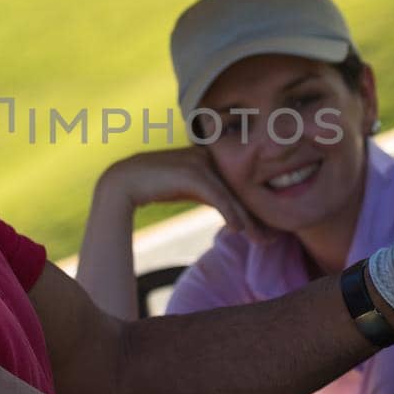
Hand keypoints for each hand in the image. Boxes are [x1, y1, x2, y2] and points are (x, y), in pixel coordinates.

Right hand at [97, 147, 261, 238]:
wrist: (122, 182)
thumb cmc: (153, 185)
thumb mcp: (187, 187)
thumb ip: (208, 192)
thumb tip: (230, 212)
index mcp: (209, 154)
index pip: (237, 183)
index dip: (251, 206)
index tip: (265, 228)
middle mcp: (208, 154)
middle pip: (239, 189)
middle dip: (256, 215)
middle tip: (270, 238)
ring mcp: (200, 161)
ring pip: (232, 195)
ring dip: (248, 220)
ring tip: (261, 240)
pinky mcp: (193, 173)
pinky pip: (218, 197)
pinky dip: (231, 214)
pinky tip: (239, 230)